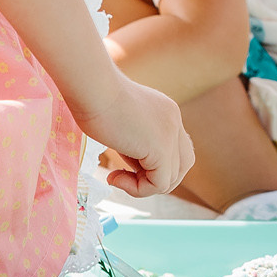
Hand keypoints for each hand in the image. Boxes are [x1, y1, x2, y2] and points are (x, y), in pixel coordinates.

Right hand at [80, 75, 193, 198]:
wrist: (93, 86)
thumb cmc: (93, 98)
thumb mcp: (121, 119)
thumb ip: (134, 137)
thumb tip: (132, 162)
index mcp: (166, 112)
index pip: (175, 148)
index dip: (152, 163)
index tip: (123, 162)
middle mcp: (174, 121)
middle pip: (183, 164)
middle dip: (156, 178)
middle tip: (125, 175)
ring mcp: (171, 134)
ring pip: (172, 178)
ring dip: (143, 185)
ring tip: (116, 176)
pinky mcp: (161, 148)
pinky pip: (159, 184)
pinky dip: (137, 189)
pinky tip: (113, 177)